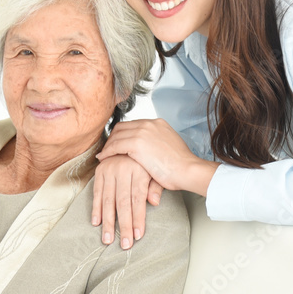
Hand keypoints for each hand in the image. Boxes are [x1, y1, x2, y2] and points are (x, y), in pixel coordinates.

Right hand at [92, 155, 162, 249]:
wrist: (134, 140)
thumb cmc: (147, 160)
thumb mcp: (156, 171)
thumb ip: (156, 187)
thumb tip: (155, 202)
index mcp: (138, 169)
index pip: (138, 199)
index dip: (138, 218)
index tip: (138, 235)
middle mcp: (122, 169)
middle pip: (123, 203)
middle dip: (124, 225)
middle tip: (125, 244)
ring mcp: (109, 169)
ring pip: (108, 200)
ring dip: (108, 222)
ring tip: (108, 239)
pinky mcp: (99, 171)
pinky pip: (96, 192)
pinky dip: (96, 208)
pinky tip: (97, 222)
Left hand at [96, 119, 218, 194]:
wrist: (188, 170)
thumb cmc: (182, 165)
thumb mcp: (169, 148)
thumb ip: (157, 145)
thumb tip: (150, 153)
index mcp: (158, 123)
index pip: (133, 124)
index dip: (123, 135)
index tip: (118, 144)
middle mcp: (149, 123)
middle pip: (122, 127)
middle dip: (113, 138)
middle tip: (108, 150)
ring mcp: (143, 131)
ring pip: (116, 135)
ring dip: (109, 146)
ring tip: (105, 155)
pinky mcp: (136, 143)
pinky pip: (115, 146)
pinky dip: (107, 152)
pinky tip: (104, 159)